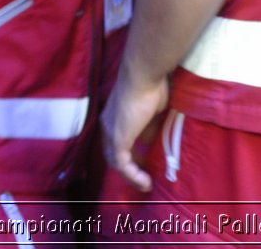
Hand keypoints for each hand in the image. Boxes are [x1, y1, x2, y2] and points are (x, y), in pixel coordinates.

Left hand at [101, 70, 168, 191]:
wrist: (144, 77)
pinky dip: (133, 176)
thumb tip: (150, 140)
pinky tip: (145, 182)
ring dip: (131, 176)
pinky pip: (122, 165)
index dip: (127, 154)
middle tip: (144, 177)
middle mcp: (107, 125)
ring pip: (116, 162)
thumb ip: (149, 126)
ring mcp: (110, 133)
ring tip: (145, 184)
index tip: (143, 163)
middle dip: (128, 168)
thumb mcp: (152, 111)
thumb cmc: (151, 86)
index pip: (115, 141)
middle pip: (112, 154)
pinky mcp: (118, 140)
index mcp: (113, 116)